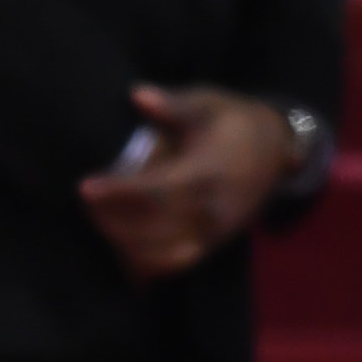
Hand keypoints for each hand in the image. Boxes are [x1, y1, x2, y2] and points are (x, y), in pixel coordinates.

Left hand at [78, 84, 295, 281]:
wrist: (276, 151)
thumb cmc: (233, 122)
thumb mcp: (208, 103)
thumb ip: (172, 103)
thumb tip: (137, 94)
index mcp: (207, 172)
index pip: (155, 190)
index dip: (117, 193)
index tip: (84, 187)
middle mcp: (209, 209)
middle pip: (151, 226)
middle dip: (111, 219)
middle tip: (86, 204)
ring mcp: (211, 232)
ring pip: (159, 253)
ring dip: (122, 243)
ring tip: (98, 222)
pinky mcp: (210, 247)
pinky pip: (172, 266)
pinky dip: (143, 264)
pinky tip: (119, 247)